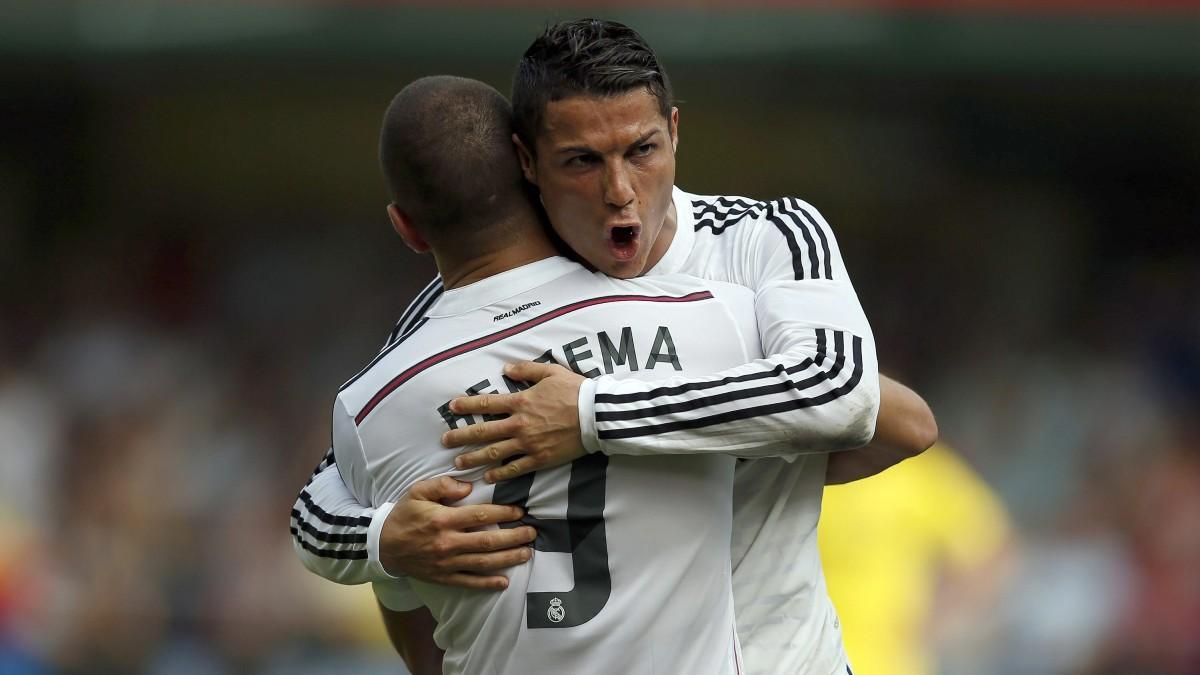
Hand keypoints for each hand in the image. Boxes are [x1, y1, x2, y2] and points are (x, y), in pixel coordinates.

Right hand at [379, 476, 536, 588]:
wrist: (383, 545)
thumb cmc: (404, 515)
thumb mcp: (418, 491)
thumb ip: (444, 485)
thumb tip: (468, 486)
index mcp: (443, 520)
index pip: (480, 515)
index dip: (503, 513)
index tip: (519, 511)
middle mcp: (448, 543)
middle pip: (488, 541)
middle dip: (514, 537)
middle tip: (532, 533)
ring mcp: (446, 563)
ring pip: (483, 562)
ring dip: (508, 558)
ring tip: (527, 553)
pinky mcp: (443, 577)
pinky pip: (469, 582)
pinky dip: (487, 583)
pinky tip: (504, 582)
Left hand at [442, 361, 586, 482]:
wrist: (596, 415)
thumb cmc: (575, 391)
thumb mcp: (551, 372)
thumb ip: (526, 370)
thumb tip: (506, 369)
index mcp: (521, 402)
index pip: (486, 404)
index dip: (467, 405)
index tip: (451, 408)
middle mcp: (519, 424)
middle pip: (483, 431)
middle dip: (461, 437)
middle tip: (445, 442)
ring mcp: (528, 443)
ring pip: (494, 452)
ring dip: (474, 458)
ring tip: (458, 464)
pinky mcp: (540, 458)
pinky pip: (515, 468)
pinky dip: (501, 473)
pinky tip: (489, 476)